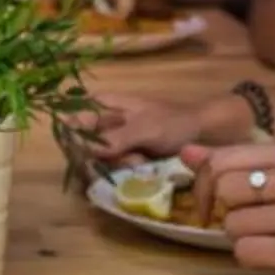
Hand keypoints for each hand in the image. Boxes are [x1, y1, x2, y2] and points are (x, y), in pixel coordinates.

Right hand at [68, 87, 252, 163]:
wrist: (203, 131)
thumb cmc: (173, 121)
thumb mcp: (144, 128)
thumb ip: (114, 139)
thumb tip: (85, 151)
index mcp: (101, 104)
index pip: (71, 122)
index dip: (75, 141)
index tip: (87, 156)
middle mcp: (102, 121)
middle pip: (82, 146)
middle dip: (102, 158)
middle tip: (128, 159)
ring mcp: (113, 139)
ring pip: (97, 160)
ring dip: (118, 166)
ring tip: (141, 162)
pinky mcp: (124, 155)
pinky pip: (112, 168)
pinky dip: (126, 171)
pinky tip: (142, 167)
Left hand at [185, 143, 274, 274]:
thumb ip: (237, 164)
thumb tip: (186, 152)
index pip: (224, 158)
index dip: (205, 182)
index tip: (209, 202)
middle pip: (223, 189)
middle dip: (225, 212)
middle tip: (248, 224)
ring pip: (232, 224)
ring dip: (242, 238)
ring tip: (272, 239)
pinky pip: (245, 252)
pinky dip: (253, 258)